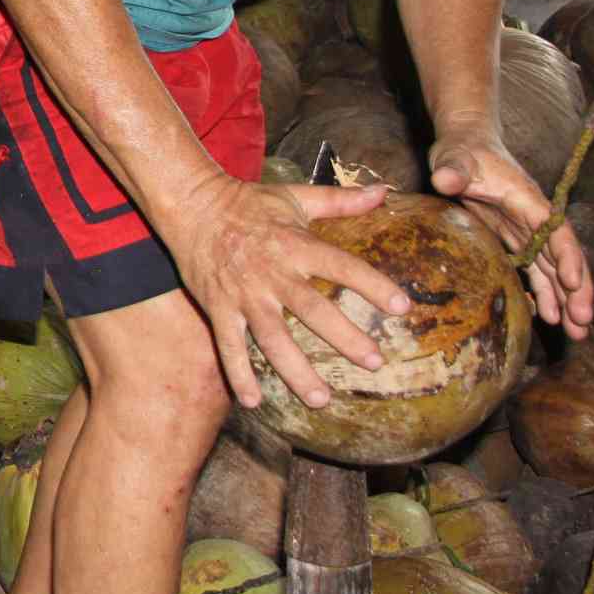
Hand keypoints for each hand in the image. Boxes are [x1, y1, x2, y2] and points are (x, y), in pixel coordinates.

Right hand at [176, 174, 410, 410]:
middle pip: (312, 309)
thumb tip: (384, 192)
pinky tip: (253, 402)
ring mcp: (244, 294)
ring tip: (321, 398)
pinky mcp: (219, 308)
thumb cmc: (247, 202)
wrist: (191, 205)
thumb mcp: (295, 197)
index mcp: (295, 244)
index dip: (372, 285)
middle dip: (344, 337)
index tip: (402, 307)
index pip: (342, 266)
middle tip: (374, 362)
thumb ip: (340, 200)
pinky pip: (229, 346)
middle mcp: (272, 273)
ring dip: (296, 370)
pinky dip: (239, 374)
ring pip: (273, 338)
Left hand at [428, 124, 593, 337]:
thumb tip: (446, 178)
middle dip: (577, 290)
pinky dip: (544, 294)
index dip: (568, 257)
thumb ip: (454, 169)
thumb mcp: (456, 158)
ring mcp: (527, 233)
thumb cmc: (464, 151)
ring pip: (554, 270)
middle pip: (564, 258)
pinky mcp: (515, 241)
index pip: (557, 231)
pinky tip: (548, 318)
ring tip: (576, 332)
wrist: (465, 147)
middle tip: (583, 323)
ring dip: (565, 300)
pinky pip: (535, 271)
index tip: (574, 283)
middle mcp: (536, 220)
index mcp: (529, 201)